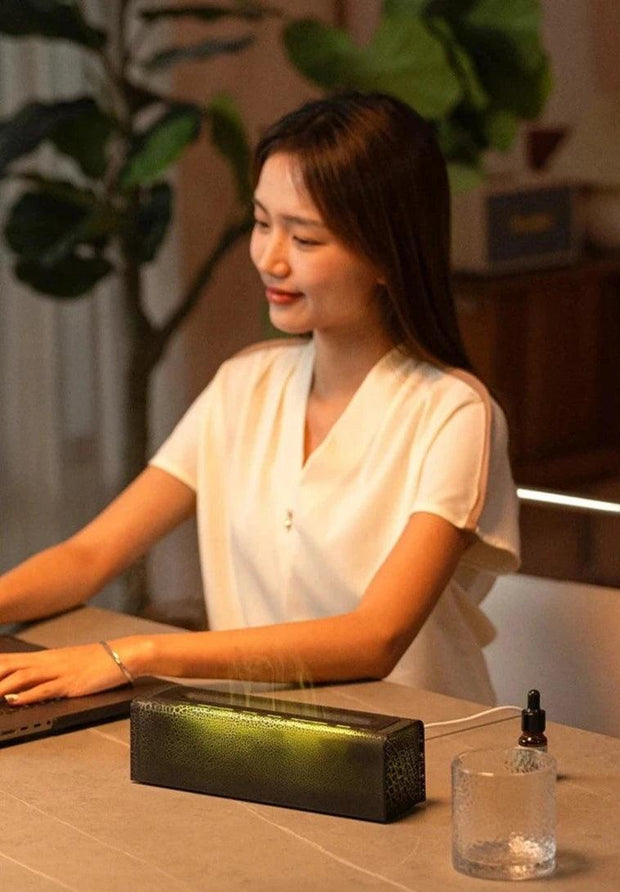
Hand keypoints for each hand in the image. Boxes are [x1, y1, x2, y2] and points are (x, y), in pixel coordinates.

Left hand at [0, 642, 130, 704]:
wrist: (125, 654)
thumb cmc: (98, 661)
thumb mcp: (67, 664)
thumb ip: (46, 673)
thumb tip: (25, 687)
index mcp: (45, 657)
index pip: (8, 659)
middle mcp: (48, 662)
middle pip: (9, 666)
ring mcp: (59, 672)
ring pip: (23, 677)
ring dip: (1, 687)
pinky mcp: (71, 683)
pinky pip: (45, 689)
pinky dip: (28, 695)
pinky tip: (14, 700)